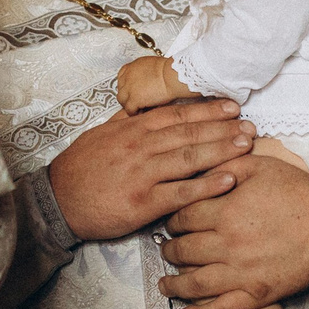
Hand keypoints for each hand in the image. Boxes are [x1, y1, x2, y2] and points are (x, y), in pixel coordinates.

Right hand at [47, 98, 253, 242]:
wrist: (58, 201)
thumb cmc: (80, 169)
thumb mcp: (101, 135)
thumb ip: (125, 121)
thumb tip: (141, 106)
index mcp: (132, 129)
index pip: (176, 115)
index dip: (207, 110)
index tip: (231, 107)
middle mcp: (141, 147)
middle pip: (189, 133)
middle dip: (223, 127)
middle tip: (250, 125)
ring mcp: (143, 174)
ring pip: (190, 158)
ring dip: (221, 150)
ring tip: (247, 145)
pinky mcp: (144, 202)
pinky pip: (182, 192)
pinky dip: (207, 186)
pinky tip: (230, 180)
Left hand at [115, 55, 179, 115]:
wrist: (173, 76)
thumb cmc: (171, 70)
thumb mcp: (153, 65)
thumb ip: (146, 72)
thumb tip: (148, 79)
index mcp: (133, 67)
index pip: (122, 76)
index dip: (126, 84)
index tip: (130, 89)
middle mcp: (128, 76)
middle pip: (120, 88)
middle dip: (126, 95)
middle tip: (134, 100)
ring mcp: (129, 88)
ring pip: (122, 99)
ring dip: (128, 104)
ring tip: (137, 108)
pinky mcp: (134, 99)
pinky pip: (129, 109)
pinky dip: (134, 112)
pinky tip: (140, 112)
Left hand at [159, 155, 308, 308]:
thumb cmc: (299, 193)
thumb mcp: (260, 166)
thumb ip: (225, 164)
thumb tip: (199, 167)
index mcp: (225, 212)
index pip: (183, 217)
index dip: (173, 219)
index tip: (172, 222)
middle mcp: (227, 245)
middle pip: (183, 251)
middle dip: (170, 250)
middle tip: (167, 249)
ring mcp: (241, 274)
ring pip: (194, 284)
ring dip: (174, 285)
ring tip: (165, 284)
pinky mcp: (256, 294)